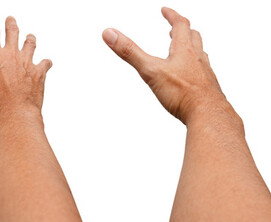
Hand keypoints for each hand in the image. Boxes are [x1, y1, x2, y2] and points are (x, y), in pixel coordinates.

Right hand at [0, 10, 51, 122]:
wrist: (17, 115)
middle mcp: (12, 55)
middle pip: (13, 32)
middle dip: (11, 23)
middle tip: (11, 19)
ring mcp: (28, 63)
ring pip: (30, 44)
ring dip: (29, 39)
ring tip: (29, 36)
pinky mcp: (39, 74)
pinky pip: (45, 63)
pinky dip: (45, 62)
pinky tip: (46, 62)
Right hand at [103, 7, 225, 123]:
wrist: (208, 114)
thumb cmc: (183, 93)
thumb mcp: (150, 71)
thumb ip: (130, 52)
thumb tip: (110, 34)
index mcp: (184, 50)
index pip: (180, 25)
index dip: (172, 15)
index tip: (165, 11)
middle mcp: (198, 59)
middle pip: (194, 37)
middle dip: (184, 30)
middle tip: (176, 27)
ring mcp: (205, 74)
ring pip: (200, 55)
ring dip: (192, 48)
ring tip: (185, 50)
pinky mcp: (208, 89)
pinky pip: (203, 74)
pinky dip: (196, 69)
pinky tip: (189, 79)